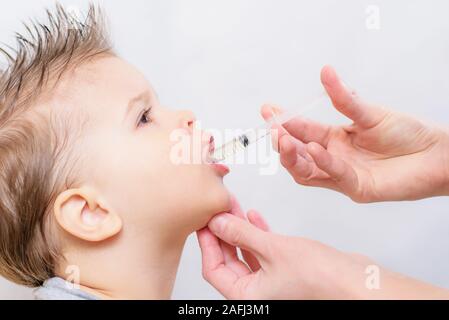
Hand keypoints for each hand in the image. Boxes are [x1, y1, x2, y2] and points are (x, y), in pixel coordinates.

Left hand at [197, 198, 448, 298]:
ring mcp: (271, 282)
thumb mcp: (273, 249)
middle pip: (228, 260)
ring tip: (234, 206)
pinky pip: (263, 251)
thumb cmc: (321, 277)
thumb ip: (241, 234)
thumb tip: (217, 222)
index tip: (203, 221)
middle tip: (217, 209)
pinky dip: (257, 234)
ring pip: (246, 253)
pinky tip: (255, 216)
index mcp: (247, 297)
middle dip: (223, 232)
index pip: (214, 269)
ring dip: (240, 229)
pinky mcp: (285, 270)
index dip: (207, 243)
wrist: (355, 281)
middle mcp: (257, 293)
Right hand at [261, 65, 448, 201]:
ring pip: (307, 171)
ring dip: (292, 156)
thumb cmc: (406, 133)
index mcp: (333, 139)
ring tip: (282, 139)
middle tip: (273, 127)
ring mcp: (342, 175)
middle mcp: (333, 158)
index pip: (301, 130)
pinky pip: (335, 176)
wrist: (436, 154)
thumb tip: (326, 72)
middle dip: (281, 141)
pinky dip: (323, 162)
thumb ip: (345, 98)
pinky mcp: (357, 188)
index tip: (268, 109)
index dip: (283, 121)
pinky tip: (313, 148)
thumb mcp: (370, 112)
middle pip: (297, 155)